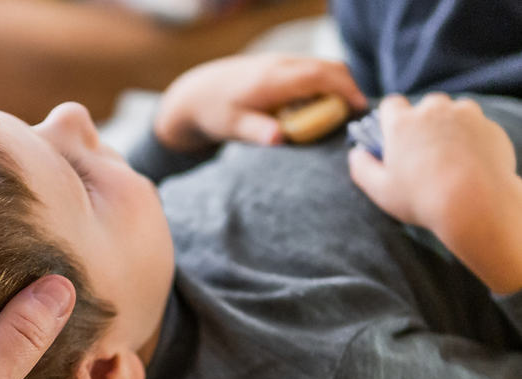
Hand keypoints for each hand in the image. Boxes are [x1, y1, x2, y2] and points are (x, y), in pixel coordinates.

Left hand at [155, 54, 366, 150]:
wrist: (196, 93)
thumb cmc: (214, 112)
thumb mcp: (232, 126)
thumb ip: (257, 131)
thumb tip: (277, 139)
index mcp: (273, 79)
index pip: (320, 76)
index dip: (345, 89)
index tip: (360, 108)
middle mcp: (279, 64)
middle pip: (328, 67)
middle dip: (348, 87)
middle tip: (356, 115)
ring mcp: (280, 61)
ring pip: (321, 66)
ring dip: (337, 85)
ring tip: (341, 113)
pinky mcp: (279, 65)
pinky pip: (310, 69)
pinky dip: (324, 83)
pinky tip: (321, 106)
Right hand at [349, 94, 521, 293]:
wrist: (476, 205)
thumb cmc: (423, 199)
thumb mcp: (380, 190)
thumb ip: (361, 168)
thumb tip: (356, 154)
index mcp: (402, 123)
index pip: (391, 104)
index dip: (392, 118)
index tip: (395, 134)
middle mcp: (433, 110)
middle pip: (426, 105)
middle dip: (425, 121)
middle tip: (425, 150)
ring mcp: (465, 115)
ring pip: (455, 112)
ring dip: (451, 126)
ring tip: (450, 156)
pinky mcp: (490, 126)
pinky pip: (478, 126)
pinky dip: (474, 138)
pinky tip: (471, 162)